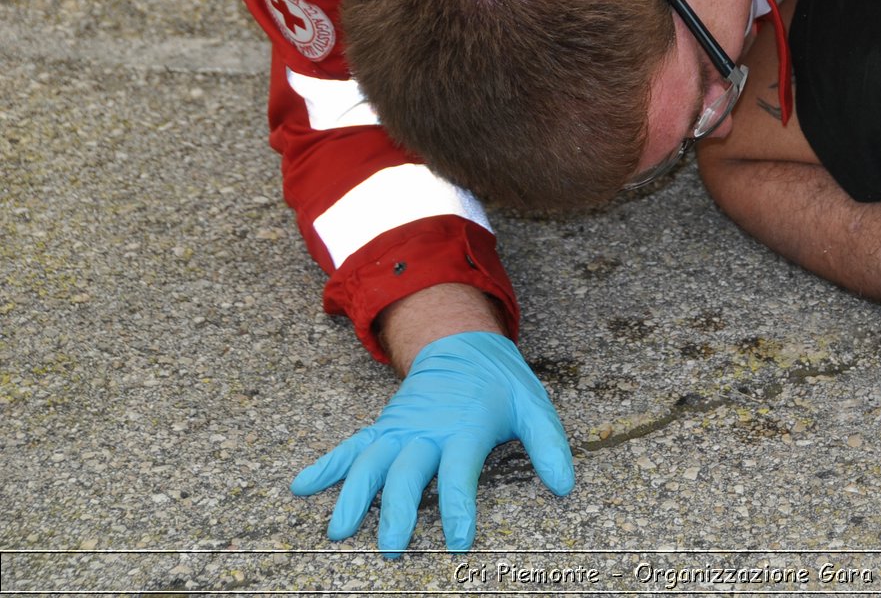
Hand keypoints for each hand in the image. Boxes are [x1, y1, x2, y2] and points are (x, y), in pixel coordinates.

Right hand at [290, 332, 573, 555]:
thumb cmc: (501, 384)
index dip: (458, 506)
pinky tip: (301, 486)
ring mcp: (400, 428)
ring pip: (371, 463)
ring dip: (353, 496)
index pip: (459, 471)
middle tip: (393, 550)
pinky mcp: (384, 428)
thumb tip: (565, 486)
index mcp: (466, 427)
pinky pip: (351, 447)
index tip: (457, 541)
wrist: (463, 344)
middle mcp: (428, 429)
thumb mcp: (534, 406)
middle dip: (397, 512)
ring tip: (339, 531)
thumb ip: (550, 445)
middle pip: (407, 473)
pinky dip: (326, 465)